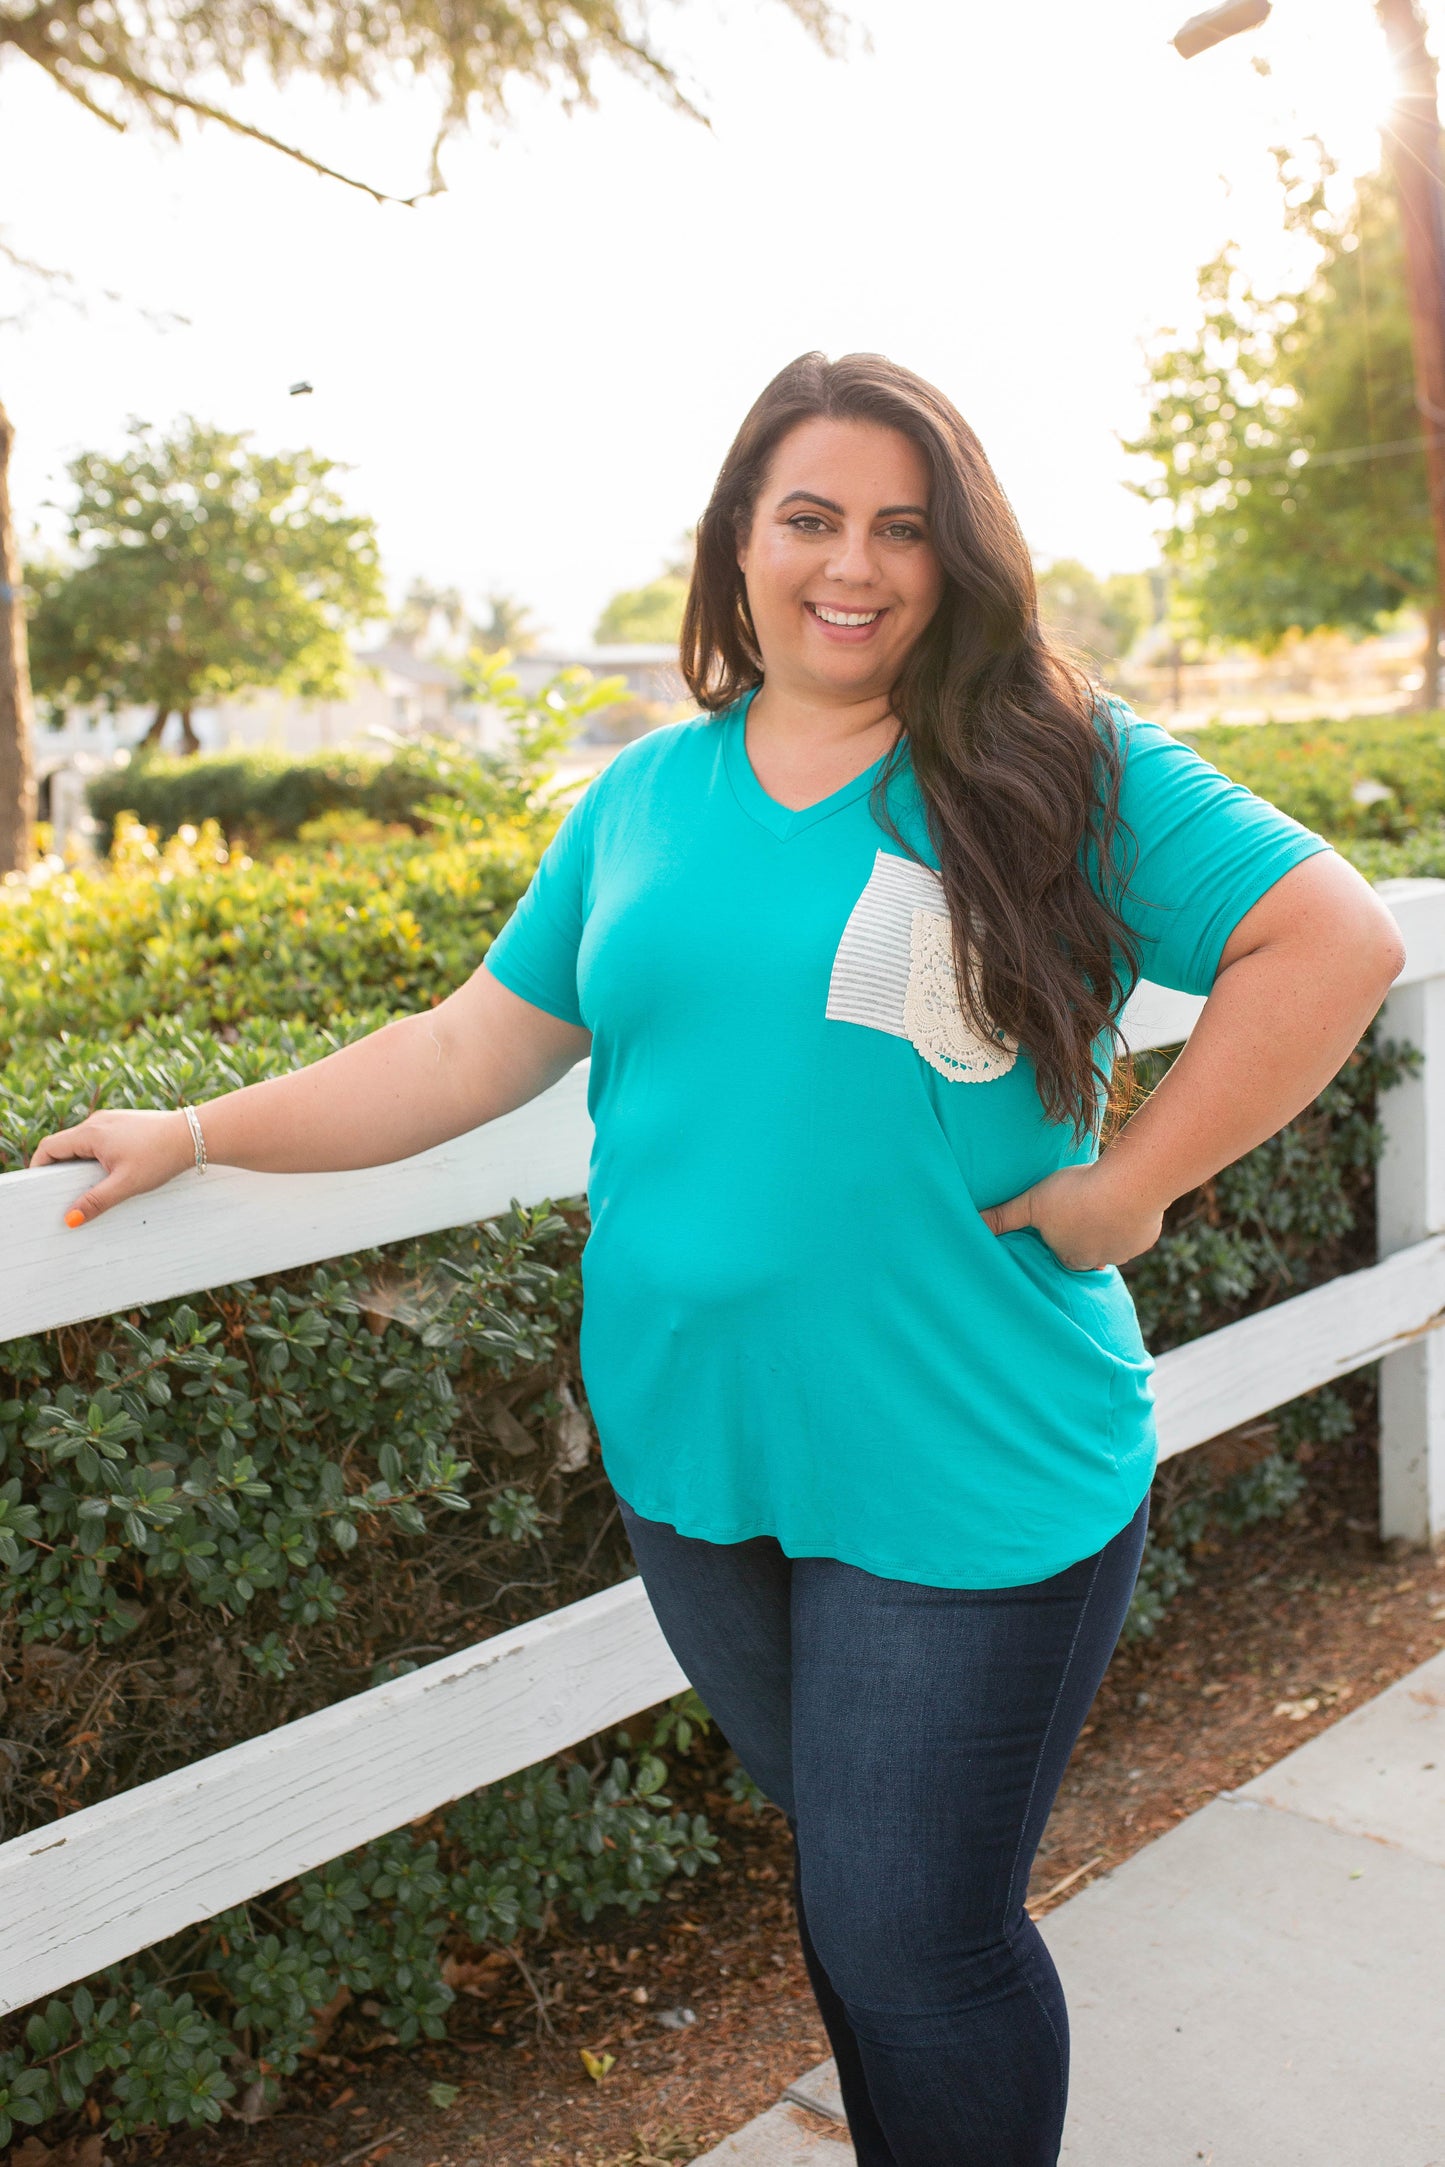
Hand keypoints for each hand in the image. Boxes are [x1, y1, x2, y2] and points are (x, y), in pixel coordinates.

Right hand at [29, 1108, 195, 1225]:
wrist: (195, 1135)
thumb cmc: (161, 1156)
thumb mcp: (126, 1184)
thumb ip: (96, 1201)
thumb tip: (70, 1219)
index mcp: (90, 1133)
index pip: (49, 1147)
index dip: (39, 1166)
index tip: (39, 1187)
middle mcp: (98, 1122)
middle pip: (65, 1144)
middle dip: (60, 1168)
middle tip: (62, 1193)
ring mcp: (113, 1120)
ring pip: (84, 1142)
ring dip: (80, 1162)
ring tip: (88, 1186)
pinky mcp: (127, 1123)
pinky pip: (101, 1139)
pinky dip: (97, 1155)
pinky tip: (112, 1173)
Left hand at [979, 1162, 1163, 1272]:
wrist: (1127, 1187)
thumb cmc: (1075, 1195)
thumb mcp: (1031, 1203)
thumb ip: (1004, 1216)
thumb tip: (974, 1224)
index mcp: (1070, 1258)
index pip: (1062, 1257)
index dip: (1060, 1242)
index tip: (1060, 1229)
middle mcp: (1099, 1261)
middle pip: (1090, 1255)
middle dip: (1086, 1241)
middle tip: (1083, 1219)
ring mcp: (1126, 1251)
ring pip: (1115, 1244)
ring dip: (1110, 1229)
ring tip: (1105, 1208)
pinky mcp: (1146, 1237)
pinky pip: (1139, 1231)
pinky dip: (1133, 1219)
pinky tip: (1128, 1202)